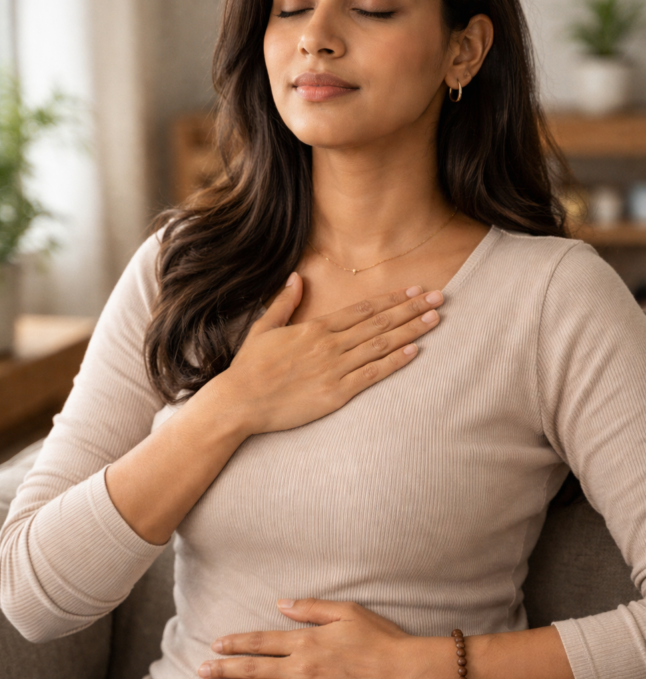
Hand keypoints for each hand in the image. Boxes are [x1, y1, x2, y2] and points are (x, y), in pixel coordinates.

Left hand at [197, 598, 442, 678]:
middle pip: (254, 669)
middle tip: (200, 669)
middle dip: (225, 668)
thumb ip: (311, 608)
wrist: (406, 674)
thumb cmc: (379, 640)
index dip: (236, 644)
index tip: (216, 645)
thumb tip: (281, 604)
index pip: (261, 642)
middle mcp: (302, 668)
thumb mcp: (346, 611)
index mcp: (307, 640)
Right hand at [213, 275, 442, 435]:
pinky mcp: (336, 393)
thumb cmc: (249, 367)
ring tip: (435, 320)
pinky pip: (371, 375)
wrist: (239, 401)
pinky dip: (394, 363)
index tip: (414, 291)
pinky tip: (414, 352)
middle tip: (439, 298)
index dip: (391, 300)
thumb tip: (296, 277)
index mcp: (315, 328)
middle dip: (411, 310)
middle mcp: (329, 344)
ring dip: (410, 331)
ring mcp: (334, 368)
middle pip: (379, 323)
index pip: (363, 309)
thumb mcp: (264, 328)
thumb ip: (284, 302)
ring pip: (380, 345)